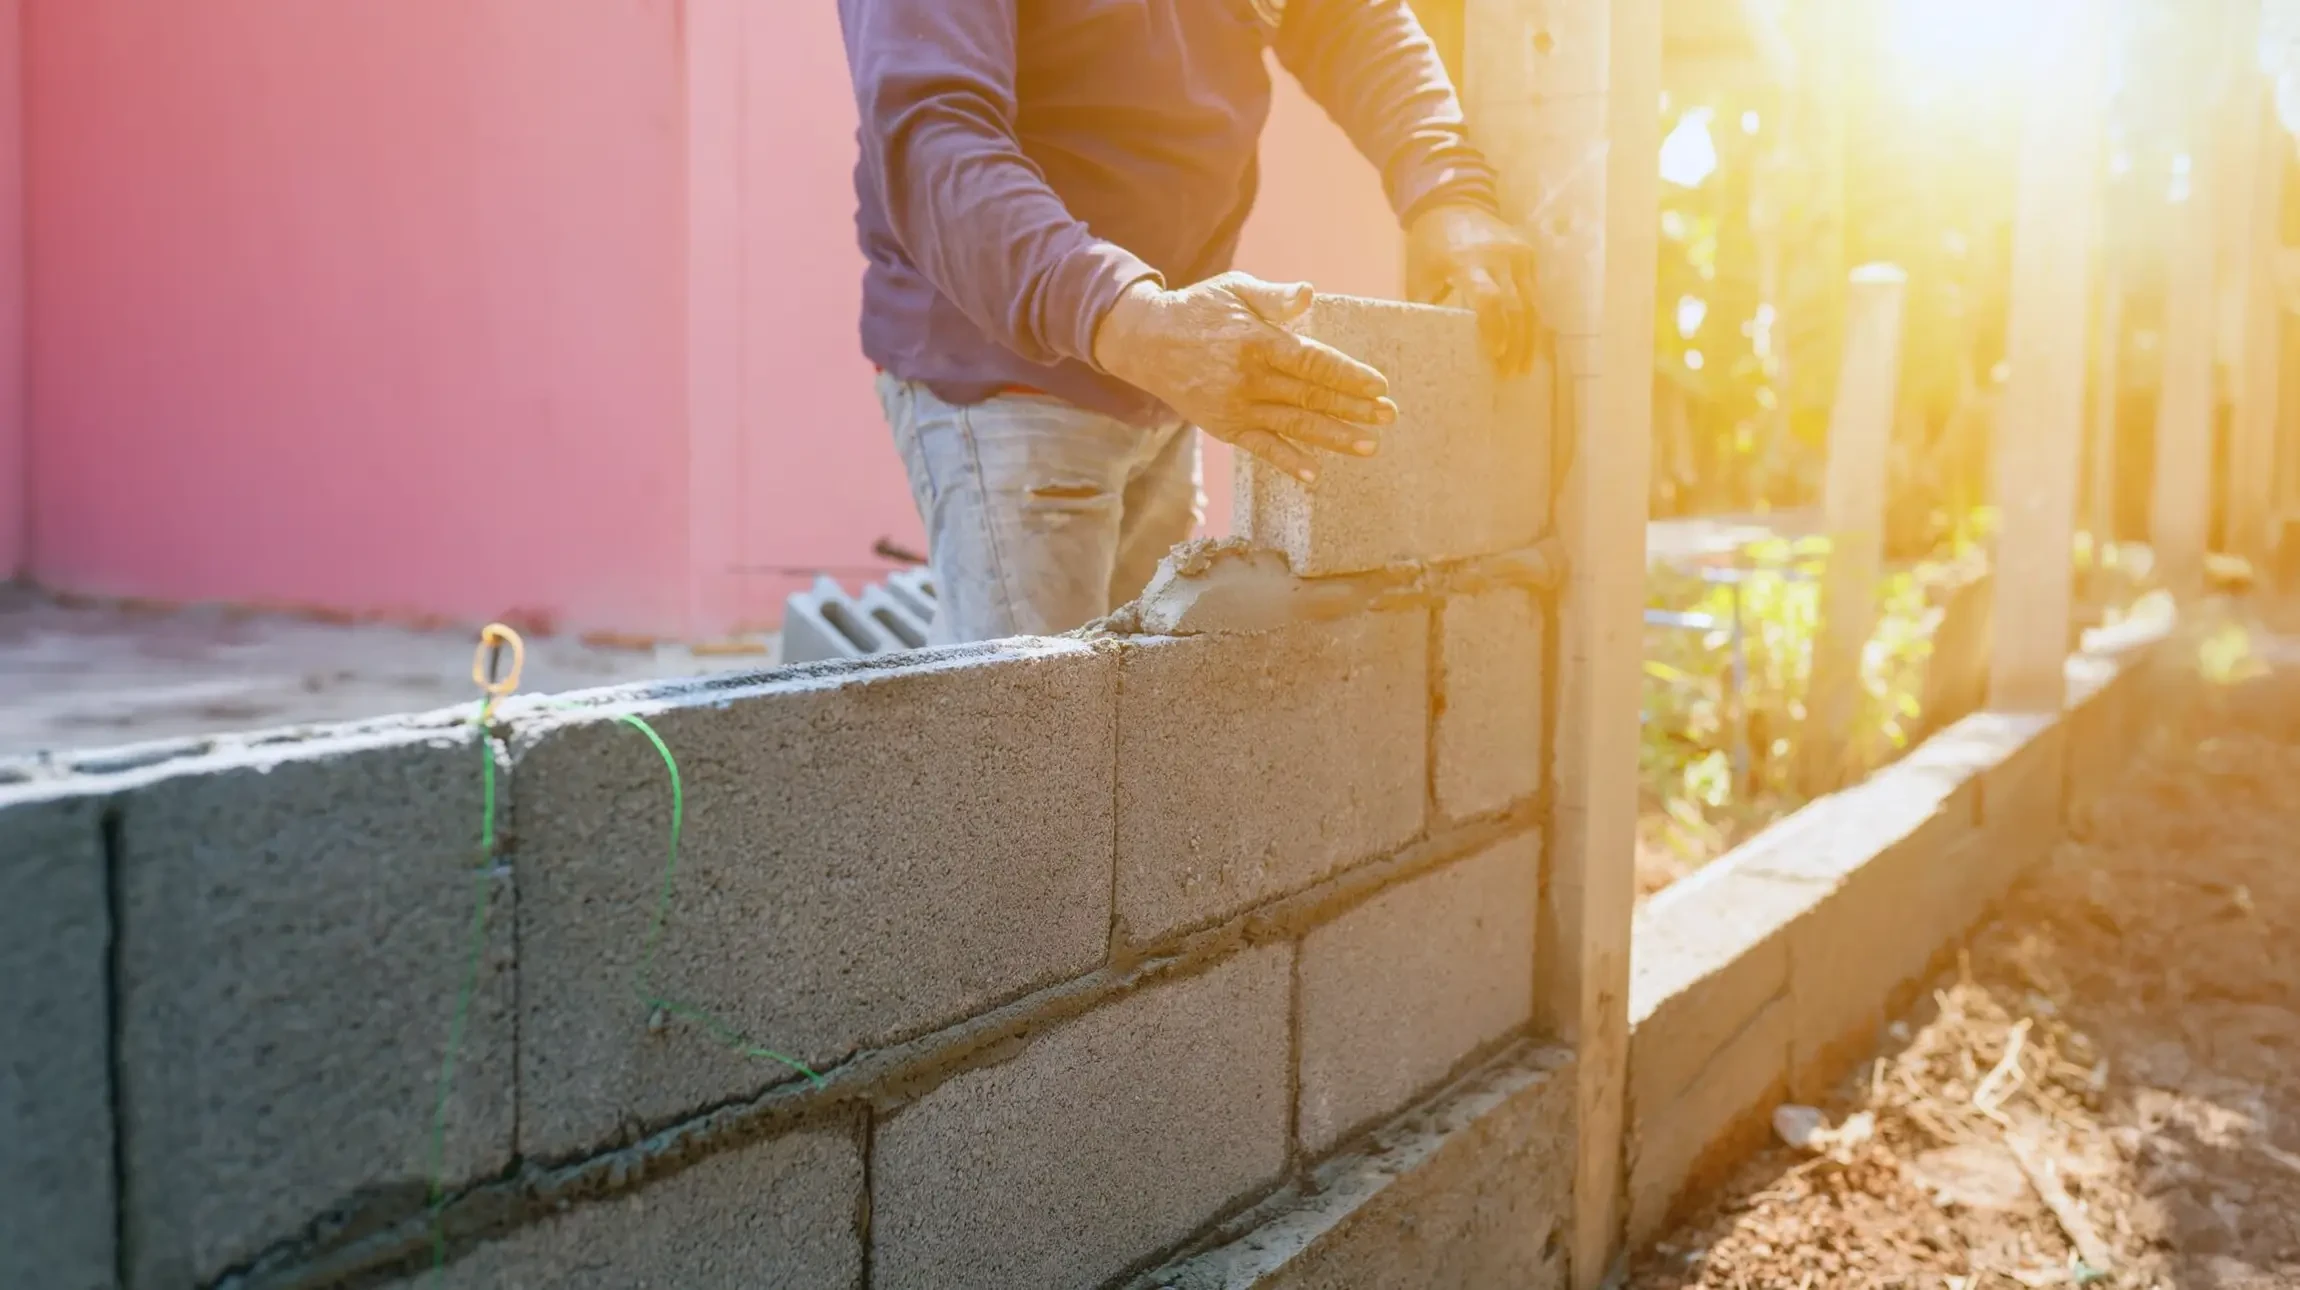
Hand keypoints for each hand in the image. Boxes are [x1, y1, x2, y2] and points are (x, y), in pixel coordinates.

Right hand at [1091, 273, 1396, 484]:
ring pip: (1294, 425)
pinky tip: (1315, 475)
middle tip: (1389, 416)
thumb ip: (1274, 297)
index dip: (1348, 375)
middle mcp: (1248, 378)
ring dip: (1335, 437)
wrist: (1146, 342)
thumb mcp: (1235, 290)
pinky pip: (1262, 448)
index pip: (1312, 362)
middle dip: (1354, 408)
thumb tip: (1308, 293)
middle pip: (1311, 396)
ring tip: (1371, 446)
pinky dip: (1288, 462)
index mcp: (1256, 341)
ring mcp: (1236, 406)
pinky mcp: (1225, 427)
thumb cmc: (1199, 310)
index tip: (1379, 386)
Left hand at [1406, 203, 1538, 374]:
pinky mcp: (1529, 253)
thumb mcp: (1418, 277)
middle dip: (1516, 345)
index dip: (1495, 331)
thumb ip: (1426, 310)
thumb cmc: (1428, 247)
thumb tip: (1430, 351)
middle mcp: (1499, 256)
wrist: (1451, 202)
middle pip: (1518, 308)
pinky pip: (1536, 293)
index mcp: (1466, 261)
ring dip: (1529, 339)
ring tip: (1521, 368)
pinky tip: (1530, 345)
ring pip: (1533, 304)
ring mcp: (1518, 253)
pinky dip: (1534, 321)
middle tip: (1508, 374)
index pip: (1490, 300)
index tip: (1494, 356)